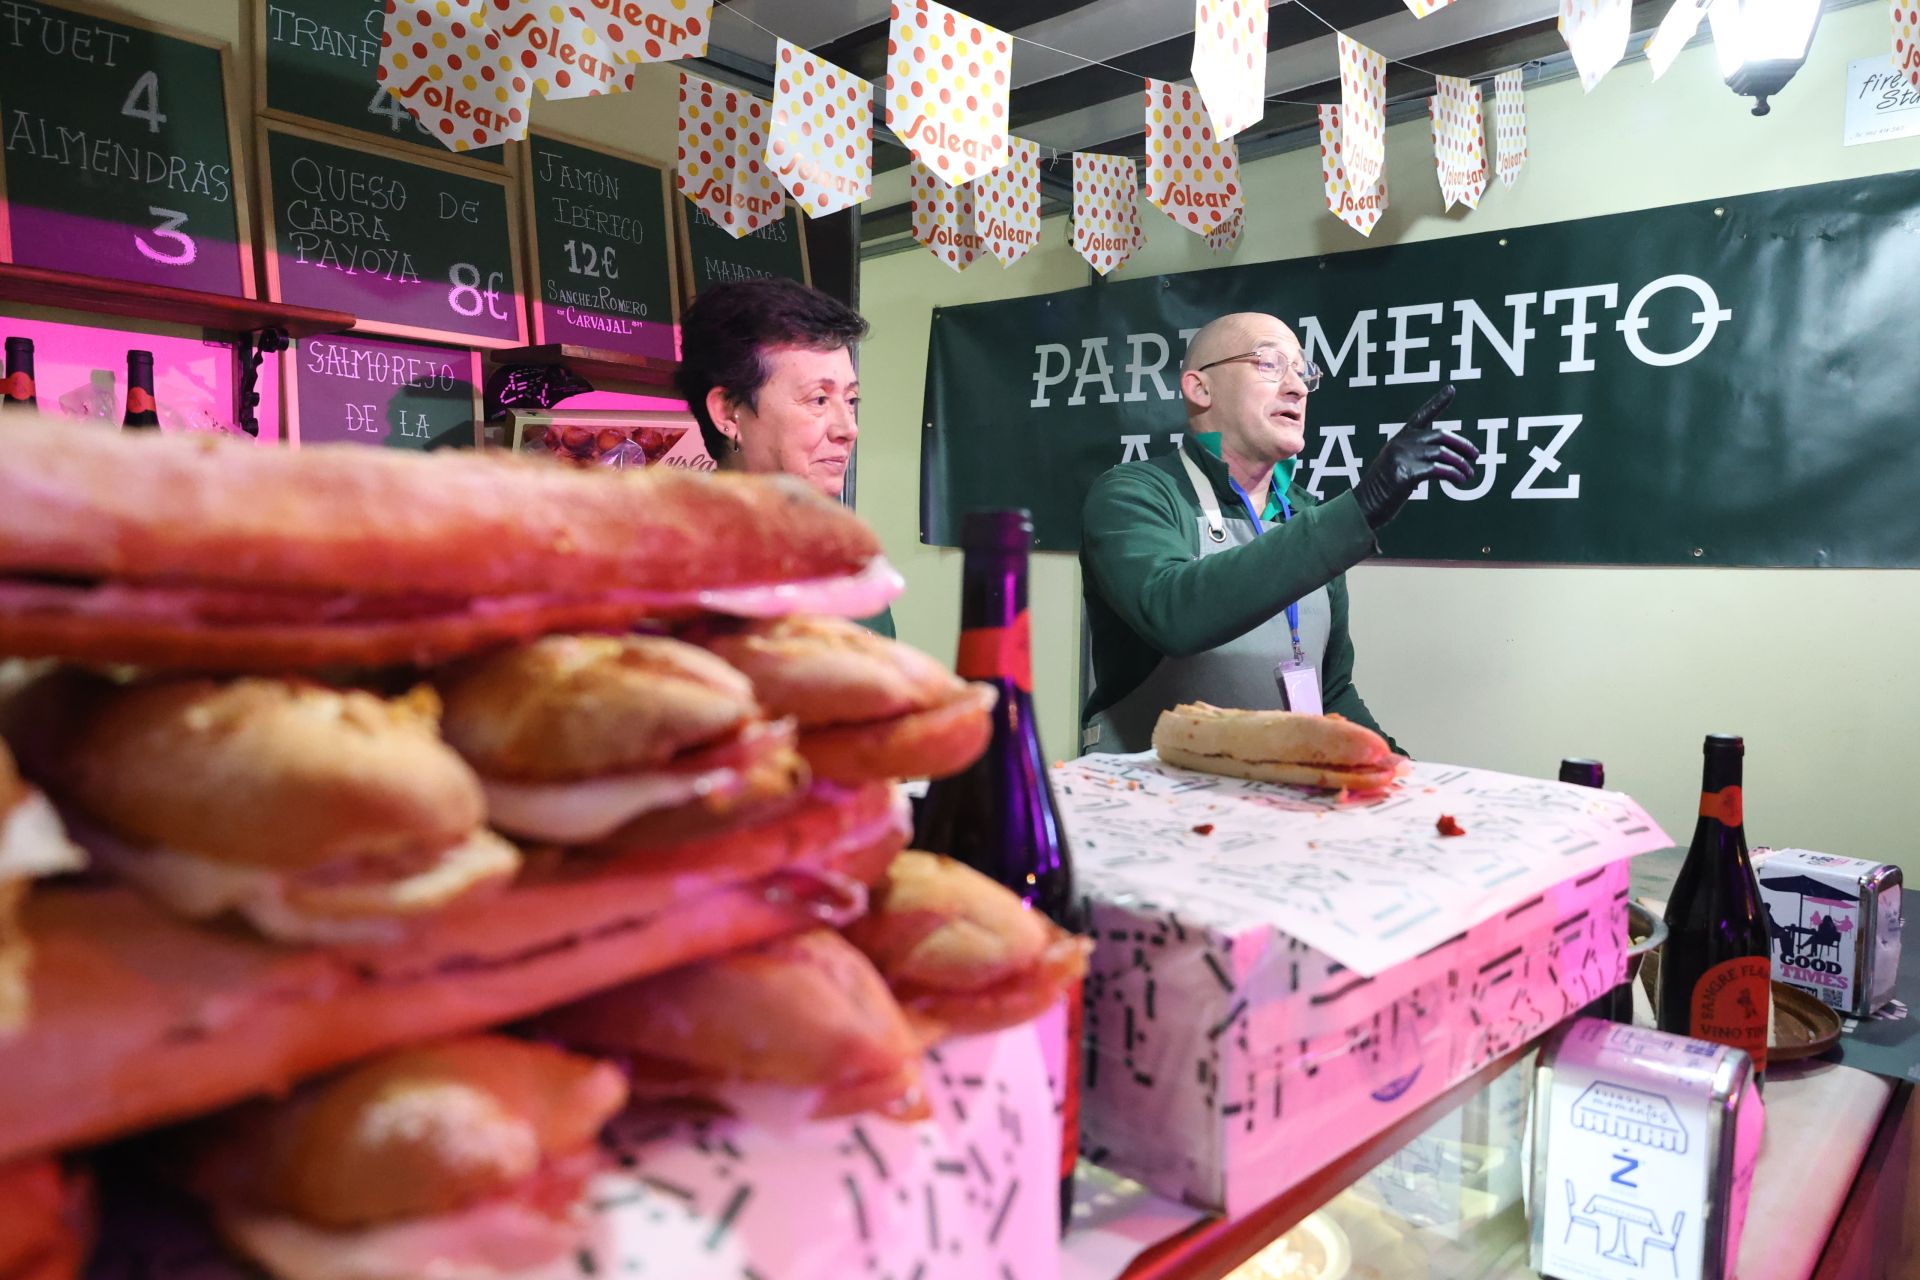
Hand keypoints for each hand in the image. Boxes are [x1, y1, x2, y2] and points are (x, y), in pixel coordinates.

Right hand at [1352, 385, 1477, 529]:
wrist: (1363, 507)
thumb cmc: (1383, 490)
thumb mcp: (1398, 466)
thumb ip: (1417, 456)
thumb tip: (1447, 459)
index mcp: (1399, 438)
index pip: (1422, 416)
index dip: (1438, 402)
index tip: (1451, 389)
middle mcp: (1401, 442)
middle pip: (1441, 436)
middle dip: (1462, 445)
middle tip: (1476, 456)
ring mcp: (1402, 456)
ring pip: (1442, 453)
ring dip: (1461, 465)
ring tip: (1469, 475)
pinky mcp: (1405, 473)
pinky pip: (1438, 470)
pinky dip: (1453, 474)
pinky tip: (1460, 480)